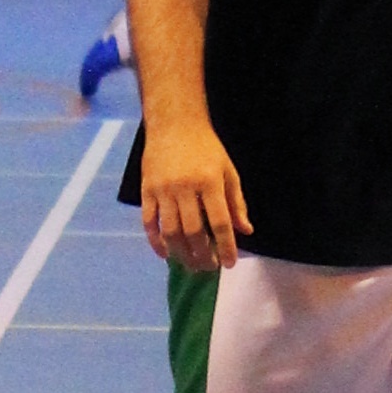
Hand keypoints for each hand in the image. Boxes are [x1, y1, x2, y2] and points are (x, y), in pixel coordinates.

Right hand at [140, 120, 252, 271]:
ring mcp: (163, 190)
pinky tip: (165, 254)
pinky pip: (149, 222)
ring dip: (181, 253)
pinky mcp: (146, 190)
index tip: (229, 263)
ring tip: (190, 265)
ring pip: (170, 231)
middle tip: (209, 268)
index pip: (219, 222)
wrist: (174, 124)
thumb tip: (245, 230)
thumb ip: (237, 202)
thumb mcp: (228, 171)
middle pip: (193, 231)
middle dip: (202, 255)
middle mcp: (185, 188)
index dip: (225, 246)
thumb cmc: (206, 148)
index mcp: (210, 182)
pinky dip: (155, 241)